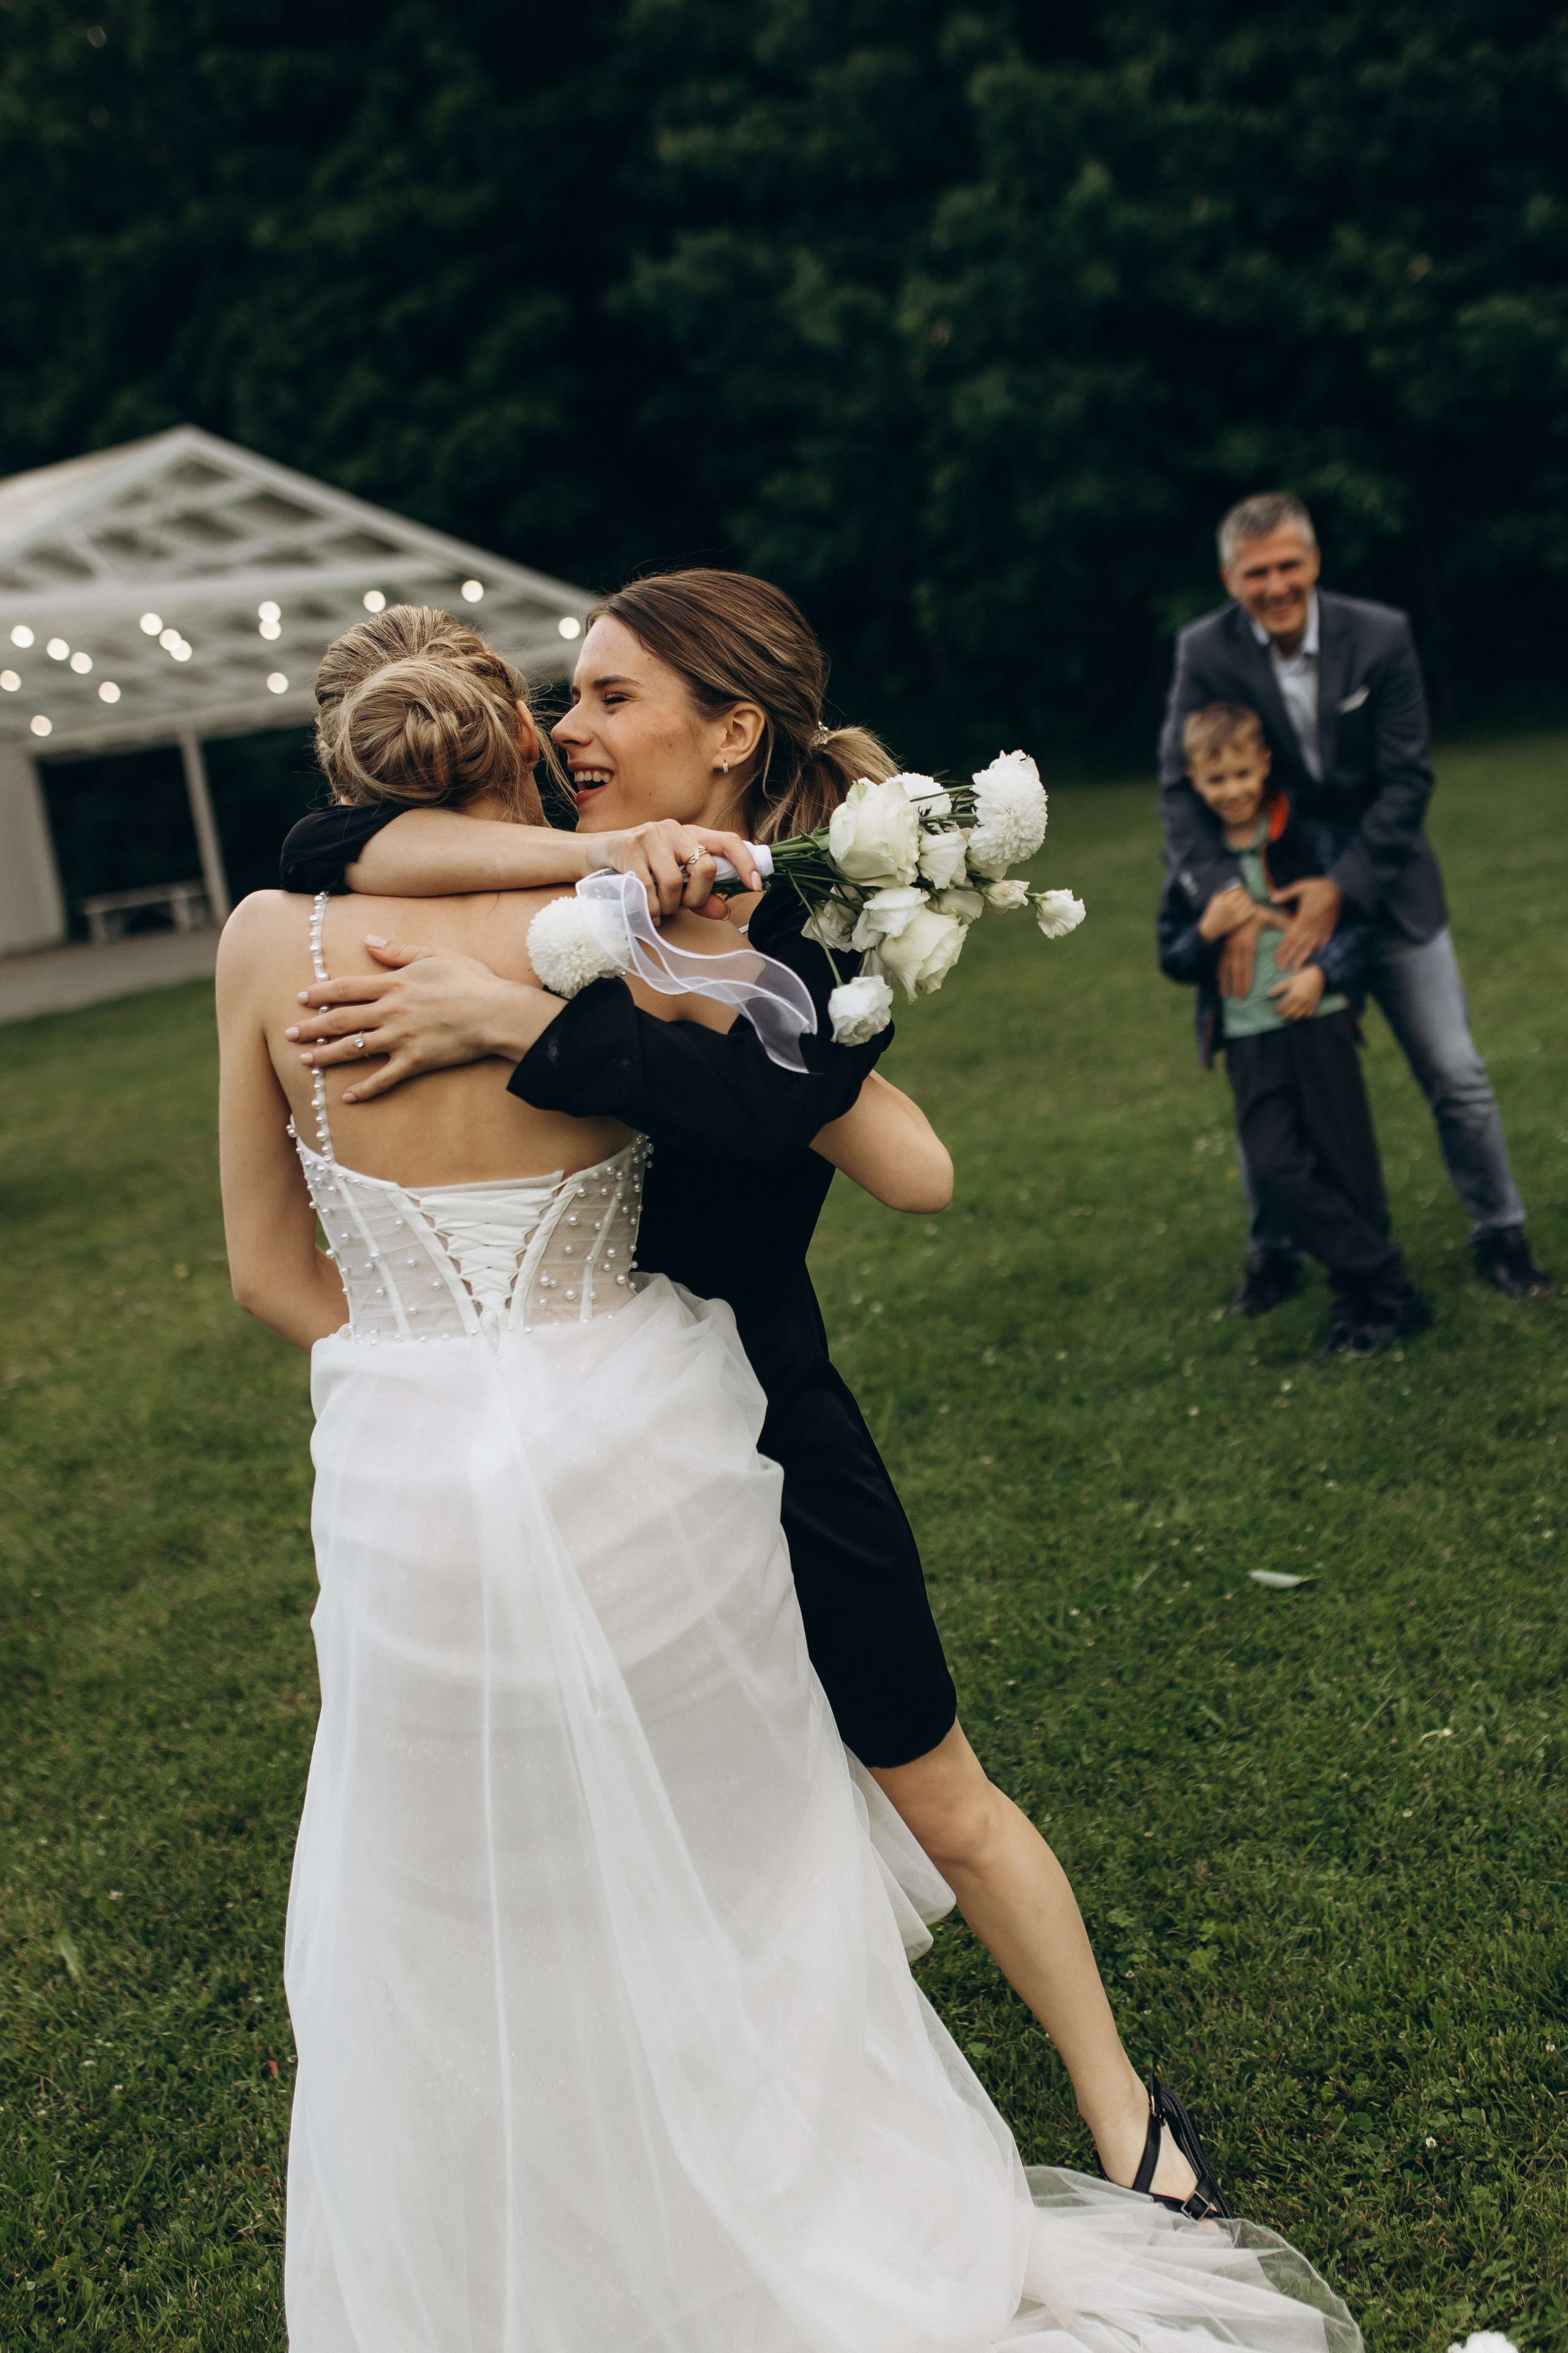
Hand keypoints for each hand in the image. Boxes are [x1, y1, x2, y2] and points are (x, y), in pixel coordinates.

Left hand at [285, 937, 563, 1100]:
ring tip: (304, 1060)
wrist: (496, 1012)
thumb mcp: (434, 954)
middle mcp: (390, 1012)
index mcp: (394, 984)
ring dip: (326, 1055)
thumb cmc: (471, 980)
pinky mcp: (415, 1062)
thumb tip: (369, 941)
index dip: (320, 993)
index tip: (300, 997)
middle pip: (341, 1020)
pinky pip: (384, 1079)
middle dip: (312, 1027)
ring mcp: (401, 1039)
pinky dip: (365, 1089)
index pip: (346, 988)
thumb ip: (398, 950)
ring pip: (355, 1049)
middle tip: (288, 1033)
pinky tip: (347, 1097)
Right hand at [589, 822, 761, 919]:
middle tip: (682, 906)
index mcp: (690, 834)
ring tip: (657, 908)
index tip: (756, 885)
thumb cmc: (641, 869)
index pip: (727, 841)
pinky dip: (649, 909)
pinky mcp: (627, 848)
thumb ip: (699, 896)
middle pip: (704, 868)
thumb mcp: (673, 880)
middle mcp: (673, 829)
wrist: (596, 854)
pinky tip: (645, 912)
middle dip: (696, 898)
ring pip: (674, 884)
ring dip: (668, 907)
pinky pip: (647, 890)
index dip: (745, 861)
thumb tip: (723, 911)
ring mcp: (649, 835)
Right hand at [1197, 885, 1254, 943]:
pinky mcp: (1241, 920)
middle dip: (1243, 894)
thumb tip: (1236, 884)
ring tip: (1242, 901)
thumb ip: (1225, 891)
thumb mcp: (1215, 899)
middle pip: (1244, 896)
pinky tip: (1245, 907)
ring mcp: (1238, 915)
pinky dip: (1250, 907)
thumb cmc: (1213, 912)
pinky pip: (1251, 910)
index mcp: (1226, 902)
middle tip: (1239, 896)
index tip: (1237, 890)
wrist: (1211, 928)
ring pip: (1249, 902)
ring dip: (1247, 900)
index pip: (1239, 890)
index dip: (1239, 889)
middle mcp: (1233, 909)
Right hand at [1214, 907, 1282, 998]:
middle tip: (1238, 999)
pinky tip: (1218, 979)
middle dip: (1237, 986)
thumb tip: (1295, 930)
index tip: (1246, 992)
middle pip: (1236, 971)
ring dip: (1225, 982)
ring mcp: (1226, 947)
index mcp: (1247, 944)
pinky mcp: (1222, 944)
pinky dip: (1218, 971)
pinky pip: (1219, 960)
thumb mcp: (1268, 916)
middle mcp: (1235, 948)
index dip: (1246, 981)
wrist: (1232, 902)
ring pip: (1225, 968)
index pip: (1247, 967)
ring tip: (1225, 994)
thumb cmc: (1252, 910)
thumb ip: (1282, 924)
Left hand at [1269, 874, 1342, 969]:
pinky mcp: (1329, 929)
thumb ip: (1285, 894)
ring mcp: (1321, 929)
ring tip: (1296, 968)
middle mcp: (1311, 927)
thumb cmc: (1318, 887)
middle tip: (1282, 968)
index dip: (1283, 949)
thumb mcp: (1300, 887)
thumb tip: (1271, 897)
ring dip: (1302, 958)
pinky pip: (1322, 943)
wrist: (1338, 888)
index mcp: (1302, 919)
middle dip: (1289, 958)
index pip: (1290, 938)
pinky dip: (1317, 951)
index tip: (1277, 959)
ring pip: (1310, 947)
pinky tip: (1313, 957)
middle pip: (1298, 946)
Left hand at [1269, 963, 1327, 1021]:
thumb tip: (1269, 995)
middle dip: (1284, 1015)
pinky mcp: (1314, 1005)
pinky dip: (1303, 1015)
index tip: (1277, 1009)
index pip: (1283, 1007)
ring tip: (1290, 1014)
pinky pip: (1307, 1015)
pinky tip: (1299, 1012)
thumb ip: (1279, 988)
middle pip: (1289, 1013)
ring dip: (1292, 1016)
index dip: (1278, 1009)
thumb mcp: (1289, 981)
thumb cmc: (1301, 978)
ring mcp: (1308, 1003)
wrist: (1318, 976)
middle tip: (1282, 1014)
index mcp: (1293, 994)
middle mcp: (1301, 1000)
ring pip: (1298, 1016)